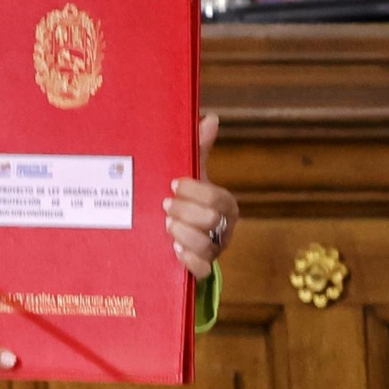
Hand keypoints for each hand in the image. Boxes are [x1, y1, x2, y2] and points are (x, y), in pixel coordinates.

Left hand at [164, 113, 238, 279]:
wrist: (170, 238)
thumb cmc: (184, 202)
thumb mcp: (191, 176)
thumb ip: (198, 149)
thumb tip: (210, 117)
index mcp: (224, 205)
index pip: (218, 197)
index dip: (196, 191)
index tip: (173, 184)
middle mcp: (223, 228)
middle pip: (213, 220)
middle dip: (187, 212)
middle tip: (164, 206)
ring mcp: (214, 251)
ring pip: (207, 246)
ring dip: (184, 234)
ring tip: (166, 226)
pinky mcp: (200, 270)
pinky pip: (202, 270)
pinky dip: (187, 260)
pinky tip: (172, 250)